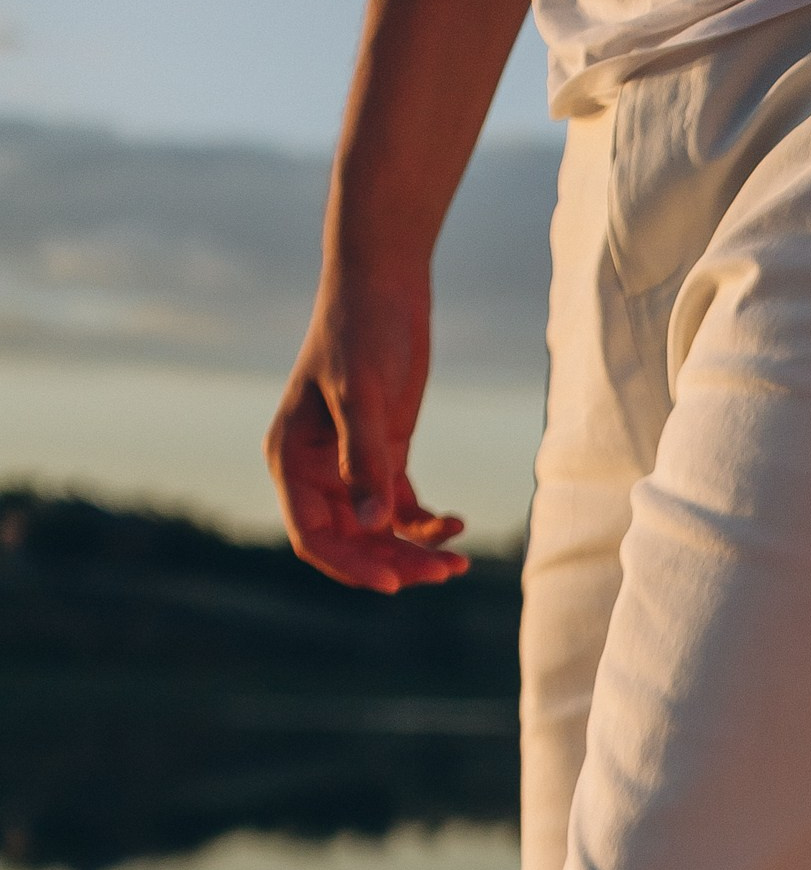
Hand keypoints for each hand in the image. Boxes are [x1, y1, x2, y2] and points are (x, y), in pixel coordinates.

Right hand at [266, 271, 468, 594]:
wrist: (384, 286)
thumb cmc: (360, 332)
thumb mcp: (363, 397)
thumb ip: (367, 460)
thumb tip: (375, 523)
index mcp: (292, 462)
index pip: (313, 536)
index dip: (350, 565)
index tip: (393, 583)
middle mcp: (316, 473)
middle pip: (351, 543)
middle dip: (394, 563)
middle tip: (444, 572)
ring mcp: (350, 467)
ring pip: (380, 533)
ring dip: (415, 553)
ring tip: (459, 562)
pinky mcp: (384, 457)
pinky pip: (403, 511)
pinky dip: (428, 526)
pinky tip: (457, 525)